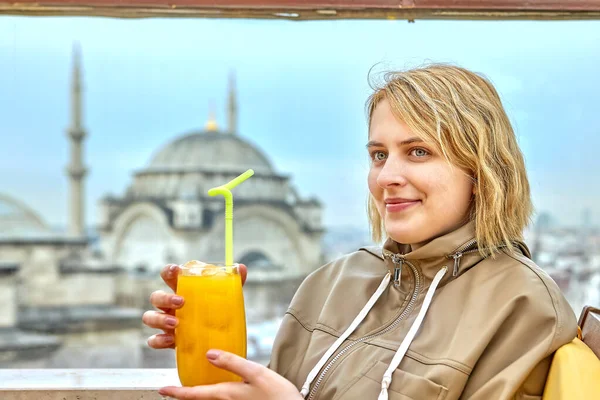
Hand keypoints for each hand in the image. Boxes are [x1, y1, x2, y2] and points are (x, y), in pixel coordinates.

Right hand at [143, 263, 247, 348]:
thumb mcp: (226, 299)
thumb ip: (233, 284)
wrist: (217, 340)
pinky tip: (171, 341)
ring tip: (175, 323)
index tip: (175, 270)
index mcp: (182, 290)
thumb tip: (242, 268)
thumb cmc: (216, 313)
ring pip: (149, 317)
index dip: (168, 271)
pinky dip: (159, 340)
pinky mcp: (167, 340)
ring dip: (159, 319)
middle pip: (156, 296)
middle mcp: (170, 305)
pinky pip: (153, 340)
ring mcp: (166, 322)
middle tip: (181, 302)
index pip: (169, 275)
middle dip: (165, 297)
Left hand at [159, 350, 302, 399]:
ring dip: (200, 396)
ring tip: (193, 388)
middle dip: (187, 395)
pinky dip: (214, 396)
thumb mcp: (257, 373)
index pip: (195, 394)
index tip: (162, 390)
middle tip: (175, 388)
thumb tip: (208, 353)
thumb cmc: (278, 396)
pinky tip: (219, 390)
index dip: (177, 392)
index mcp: (227, 394)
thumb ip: (232, 362)